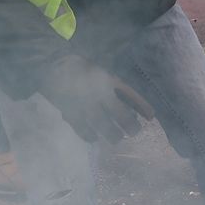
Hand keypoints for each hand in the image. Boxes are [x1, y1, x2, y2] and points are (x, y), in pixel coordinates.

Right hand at [39, 53, 154, 143]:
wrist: (53, 66)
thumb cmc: (82, 69)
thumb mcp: (103, 73)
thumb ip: (116, 88)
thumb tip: (132, 107)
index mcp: (109, 80)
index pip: (131, 96)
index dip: (142, 107)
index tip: (151, 117)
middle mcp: (100, 94)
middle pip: (120, 115)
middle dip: (130, 126)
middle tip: (133, 132)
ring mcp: (86, 105)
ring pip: (104, 126)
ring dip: (113, 134)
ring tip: (116, 138)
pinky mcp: (72, 114)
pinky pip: (84, 130)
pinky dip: (90, 136)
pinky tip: (94, 138)